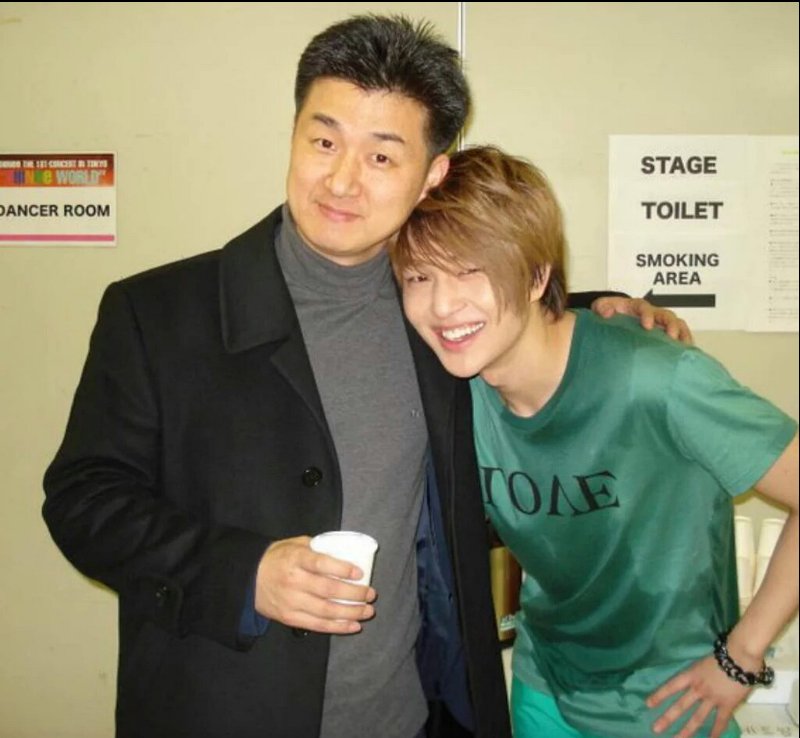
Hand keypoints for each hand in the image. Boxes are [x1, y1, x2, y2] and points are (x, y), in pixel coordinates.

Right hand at [254, 536, 375, 634]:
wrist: (249, 578)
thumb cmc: (278, 557)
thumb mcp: (295, 544)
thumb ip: (318, 548)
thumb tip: (346, 552)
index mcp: (296, 559)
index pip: (322, 564)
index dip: (343, 569)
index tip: (360, 573)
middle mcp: (294, 581)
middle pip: (328, 590)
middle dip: (354, 594)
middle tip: (371, 594)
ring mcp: (291, 602)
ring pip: (326, 611)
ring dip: (351, 613)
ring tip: (368, 611)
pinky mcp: (289, 618)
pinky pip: (317, 625)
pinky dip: (337, 627)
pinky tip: (353, 625)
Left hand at [592, 296, 693, 344]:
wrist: (615, 316)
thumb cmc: (610, 311)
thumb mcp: (602, 307)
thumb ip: (602, 307)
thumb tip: (606, 313)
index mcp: (636, 306)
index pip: (644, 307)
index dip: (647, 315)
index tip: (647, 325)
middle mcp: (652, 313)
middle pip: (666, 315)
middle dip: (670, 325)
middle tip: (671, 336)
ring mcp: (661, 323)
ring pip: (677, 325)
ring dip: (682, 334)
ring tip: (684, 346)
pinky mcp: (664, 333)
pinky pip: (679, 335)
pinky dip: (684, 343)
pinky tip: (686, 353)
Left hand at [647, 654, 750, 737]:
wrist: (740, 657)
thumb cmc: (722, 654)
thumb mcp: (702, 662)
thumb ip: (696, 673)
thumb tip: (693, 681)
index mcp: (691, 675)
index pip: (671, 686)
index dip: (659, 695)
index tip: (648, 704)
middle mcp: (698, 688)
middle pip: (681, 706)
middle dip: (667, 718)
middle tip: (655, 729)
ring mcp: (712, 698)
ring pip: (697, 718)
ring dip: (687, 731)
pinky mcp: (727, 705)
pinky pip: (720, 721)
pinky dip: (715, 732)